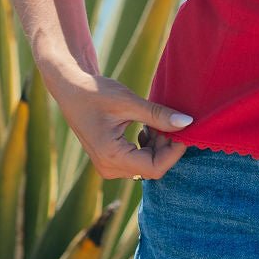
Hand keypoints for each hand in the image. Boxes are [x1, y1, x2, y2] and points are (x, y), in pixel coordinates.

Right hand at [45, 63, 192, 179]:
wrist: (71, 90)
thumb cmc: (95, 93)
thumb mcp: (129, 102)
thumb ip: (158, 115)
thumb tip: (187, 123)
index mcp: (111, 156)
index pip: (155, 168)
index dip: (174, 152)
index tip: (184, 132)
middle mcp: (108, 167)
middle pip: (151, 167)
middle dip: (166, 147)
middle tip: (171, 122)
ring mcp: (108, 166)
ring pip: (146, 164)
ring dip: (158, 145)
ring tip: (157, 121)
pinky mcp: (110, 160)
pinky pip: (138, 160)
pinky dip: (148, 146)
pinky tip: (147, 127)